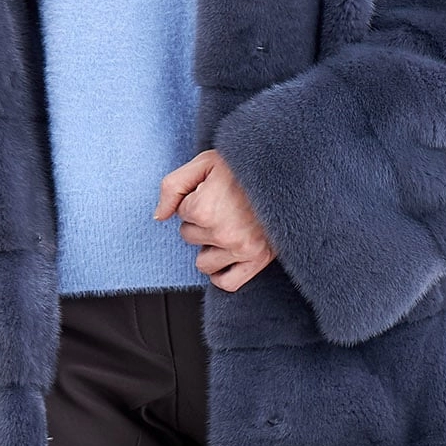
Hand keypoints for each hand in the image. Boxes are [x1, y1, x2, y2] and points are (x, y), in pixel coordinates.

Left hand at [153, 149, 274, 291]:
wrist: (286, 171)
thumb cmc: (246, 165)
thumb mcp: (204, 162)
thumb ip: (173, 186)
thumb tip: (159, 216)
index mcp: (204, 208)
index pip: (181, 213)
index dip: (194, 200)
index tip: (214, 191)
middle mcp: (221, 233)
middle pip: (190, 237)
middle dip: (201, 223)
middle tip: (224, 206)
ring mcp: (240, 249)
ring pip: (203, 262)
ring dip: (210, 248)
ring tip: (228, 228)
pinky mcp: (257, 259)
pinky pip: (227, 283)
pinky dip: (222, 275)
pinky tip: (225, 257)